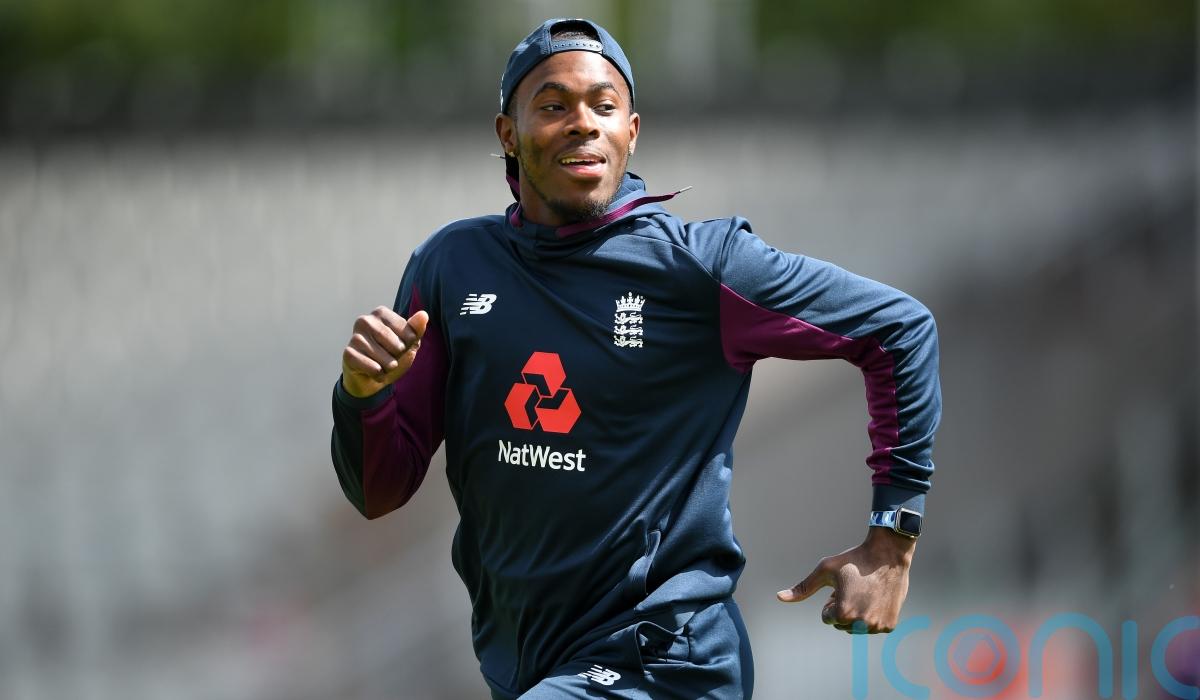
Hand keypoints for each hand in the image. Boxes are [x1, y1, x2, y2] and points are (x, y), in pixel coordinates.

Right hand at [341, 306, 428, 397]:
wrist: (370, 377)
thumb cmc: (390, 355)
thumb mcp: (408, 343)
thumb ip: (416, 330)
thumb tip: (423, 315)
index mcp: (381, 313)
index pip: (409, 333)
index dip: (409, 345)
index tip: (401, 346)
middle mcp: (365, 321)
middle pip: (398, 346)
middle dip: (399, 357)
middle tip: (390, 358)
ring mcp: (355, 337)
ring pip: (386, 360)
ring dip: (389, 368)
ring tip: (381, 365)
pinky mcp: (348, 354)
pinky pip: (374, 369)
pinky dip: (379, 375)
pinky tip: (372, 372)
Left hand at [776, 527, 915, 633]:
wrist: (888, 554)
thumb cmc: (853, 560)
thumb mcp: (825, 570)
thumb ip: (803, 588)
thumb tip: (779, 597)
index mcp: (842, 614)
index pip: (827, 617)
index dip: (832, 600)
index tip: (841, 587)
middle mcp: (861, 624)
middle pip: (841, 624)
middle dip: (844, 608)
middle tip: (854, 589)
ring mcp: (877, 627)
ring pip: (858, 627)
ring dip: (858, 614)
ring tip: (865, 592)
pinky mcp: (890, 625)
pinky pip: (874, 627)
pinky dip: (874, 615)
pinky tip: (877, 597)